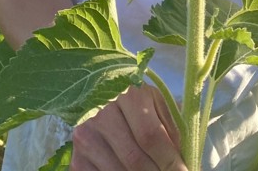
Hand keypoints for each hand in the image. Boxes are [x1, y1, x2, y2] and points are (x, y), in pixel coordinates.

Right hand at [70, 84, 186, 169]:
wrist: (99, 93)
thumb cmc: (136, 100)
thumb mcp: (156, 105)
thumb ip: (169, 131)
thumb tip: (180, 164)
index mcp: (127, 94)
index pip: (150, 136)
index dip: (169, 161)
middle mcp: (101, 113)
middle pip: (135, 159)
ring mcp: (85, 137)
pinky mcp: (77, 158)